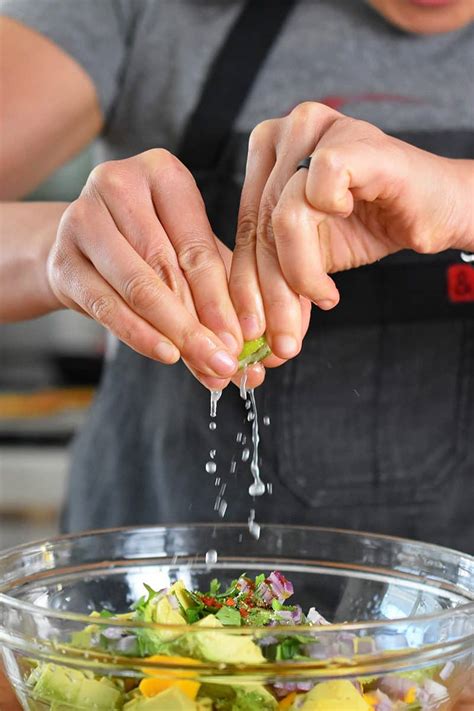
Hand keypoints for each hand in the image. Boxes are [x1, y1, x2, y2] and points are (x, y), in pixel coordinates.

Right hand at [48, 149, 263, 390]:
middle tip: (226, 362)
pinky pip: (106, 306)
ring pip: (137, 287)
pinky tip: (166, 354)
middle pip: (167, 268)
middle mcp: (118, 184)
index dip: (221, 300)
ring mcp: (83, 218)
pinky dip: (139, 335)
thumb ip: (223, 292)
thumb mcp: (190, 253)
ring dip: (174, 333)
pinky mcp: (62, 258)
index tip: (243, 341)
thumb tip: (256, 347)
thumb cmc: (150, 245)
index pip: (197, 247)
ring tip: (203, 365)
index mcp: (162, 173)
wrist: (83, 246)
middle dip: (200, 323)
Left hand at [230, 102, 473, 360]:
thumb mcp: (310, 254)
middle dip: (272, 293)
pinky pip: (317, 192)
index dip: (247, 285)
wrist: (435, 210)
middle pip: (261, 226)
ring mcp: (316, 129)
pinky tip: (345, 234)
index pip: (246, 226)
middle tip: (284, 337)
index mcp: (266, 155)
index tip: (254, 329)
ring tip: (323, 296)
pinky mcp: (350, 139)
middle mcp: (284, 132)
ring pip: (283, 217)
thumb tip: (253, 325)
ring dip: (299, 274)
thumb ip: (277, 275)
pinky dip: (328, 229)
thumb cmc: (372, 222)